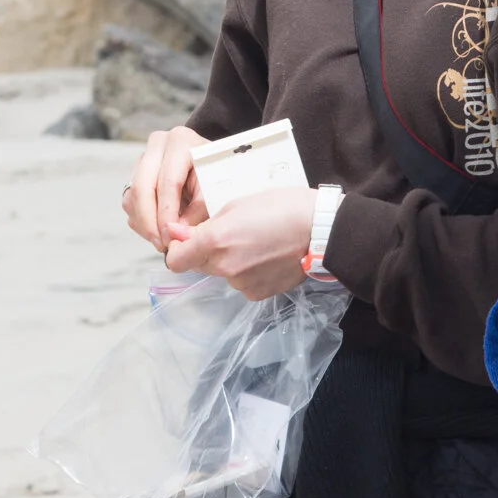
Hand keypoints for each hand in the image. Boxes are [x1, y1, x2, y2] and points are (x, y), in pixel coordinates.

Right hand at [124, 126, 207, 251]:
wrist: (211, 163)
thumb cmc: (215, 174)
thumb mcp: (215, 189)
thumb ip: (198, 211)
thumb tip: (177, 233)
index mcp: (181, 141)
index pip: (168, 182)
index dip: (167, 213)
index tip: (171, 237)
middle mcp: (158, 144)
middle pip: (143, 187)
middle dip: (150, 221)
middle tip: (161, 243)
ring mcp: (144, 157)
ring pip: (133, 196)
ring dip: (144, 223)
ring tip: (162, 239)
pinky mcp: (136, 172)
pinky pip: (129, 200)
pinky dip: (140, 220)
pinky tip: (157, 229)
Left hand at [164, 186, 316, 300]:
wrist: (321, 230)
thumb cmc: (282, 207)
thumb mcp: (237, 204)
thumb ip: (204, 224)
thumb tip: (176, 234)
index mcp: (215, 241)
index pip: (176, 260)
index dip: (178, 249)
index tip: (187, 240)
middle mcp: (225, 267)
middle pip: (199, 266)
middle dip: (206, 252)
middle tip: (231, 234)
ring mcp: (242, 284)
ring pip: (222, 273)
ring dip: (230, 261)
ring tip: (256, 243)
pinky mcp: (258, 293)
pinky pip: (242, 283)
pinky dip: (248, 272)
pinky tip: (266, 256)